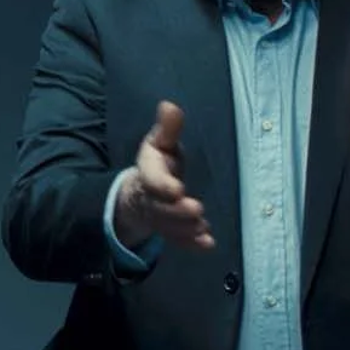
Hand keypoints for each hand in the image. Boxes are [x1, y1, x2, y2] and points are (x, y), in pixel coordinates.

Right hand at [114, 101, 213, 250]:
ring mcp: (160, 217)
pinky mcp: (170, 230)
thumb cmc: (159, 163)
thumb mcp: (161, 142)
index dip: (163, 186)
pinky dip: (191, 244)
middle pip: (161, 208)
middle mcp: (151, 197)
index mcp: (149, 172)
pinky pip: (178, 240)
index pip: (152, 180)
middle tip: (196, 210)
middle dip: (177, 211)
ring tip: (202, 228)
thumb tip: (169, 105)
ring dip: (185, 229)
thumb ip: (168, 129)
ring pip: (169, 226)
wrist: (142, 192)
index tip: (177, 189)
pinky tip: (207, 244)